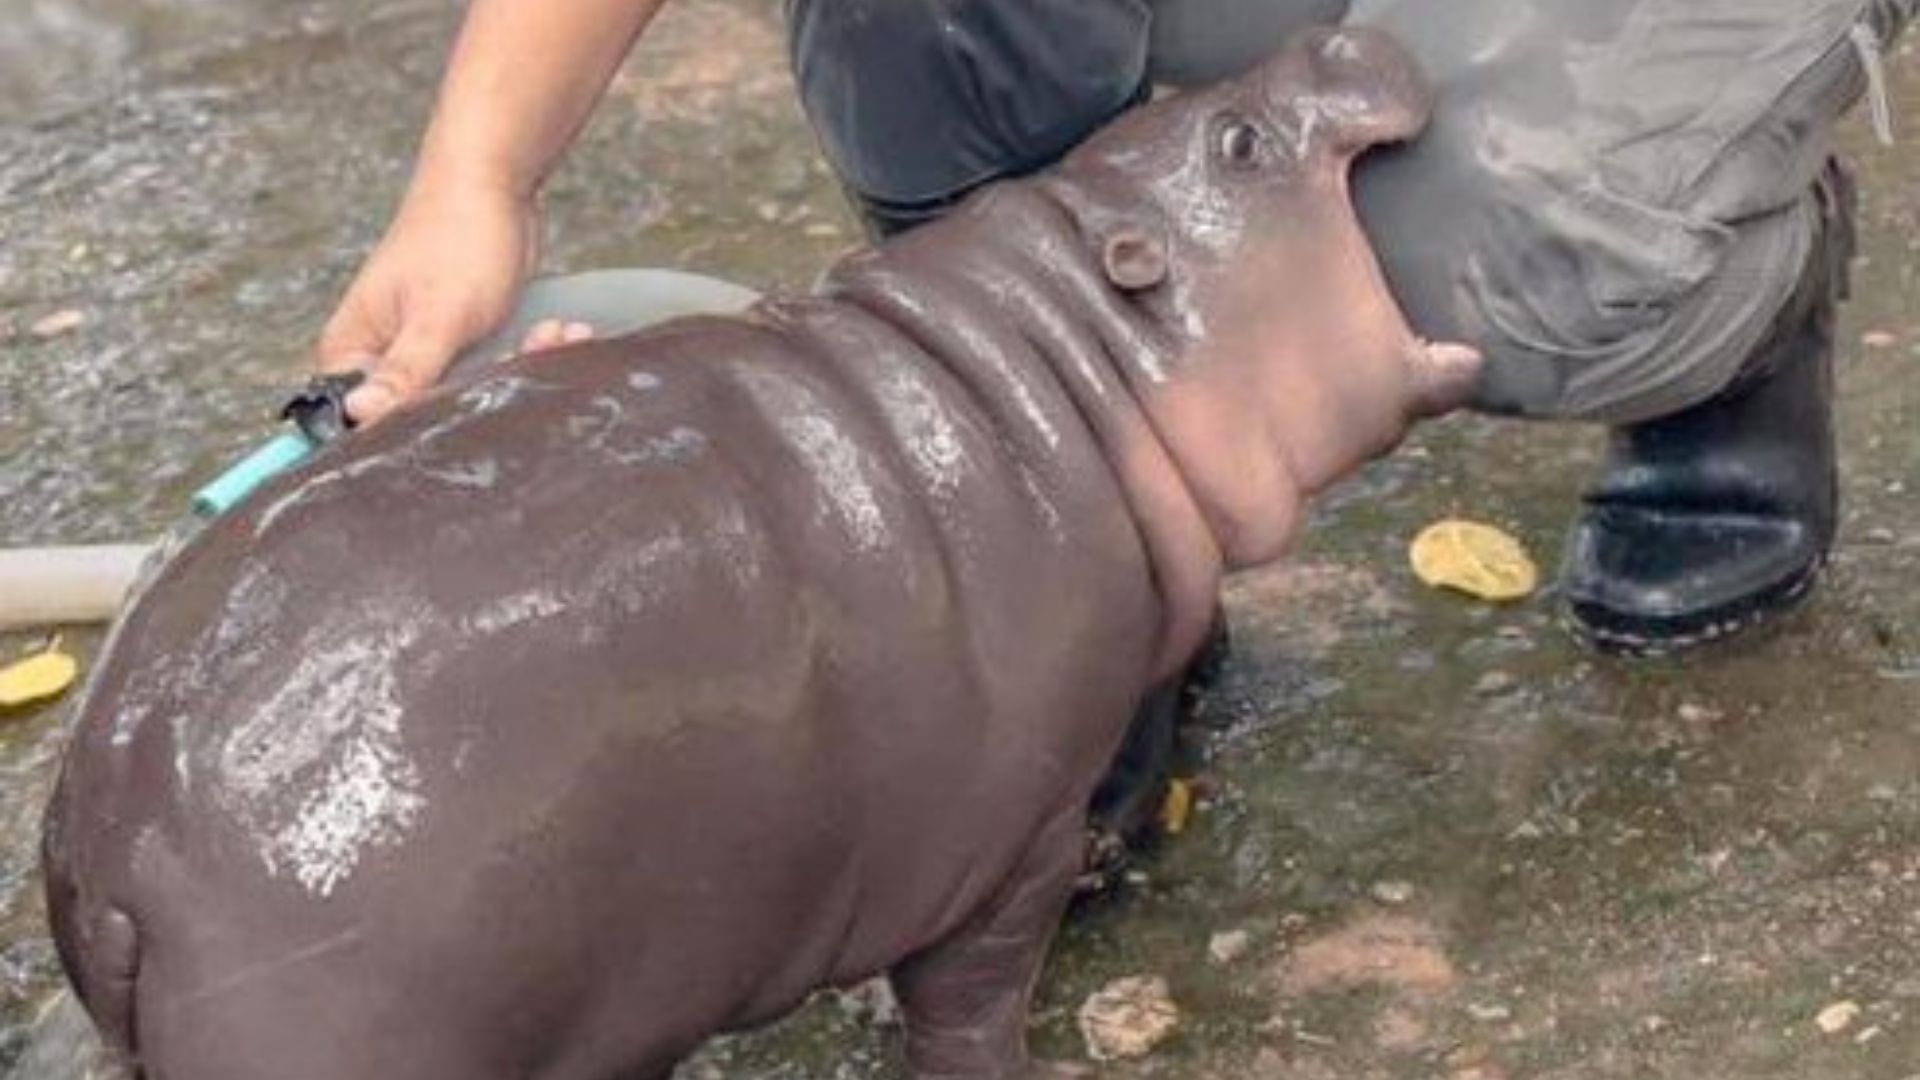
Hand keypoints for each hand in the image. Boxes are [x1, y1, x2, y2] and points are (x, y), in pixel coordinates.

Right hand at [316, 178, 540, 423]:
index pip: (360, 424)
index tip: (461, 416)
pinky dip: (529, 352)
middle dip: (483, 392)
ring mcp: (423, 349)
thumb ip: (405, 372)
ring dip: (518, 367)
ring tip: (551, 333)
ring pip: (469, 393)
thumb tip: (357, 415)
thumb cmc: (457, 239)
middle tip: (526, 352)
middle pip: (423, 415)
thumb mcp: (437, 317)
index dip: (409, 433)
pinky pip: (495, 369)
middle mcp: (380, 356)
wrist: (494, 182)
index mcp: (352, 351)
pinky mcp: (463, 342)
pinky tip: (559, 330)